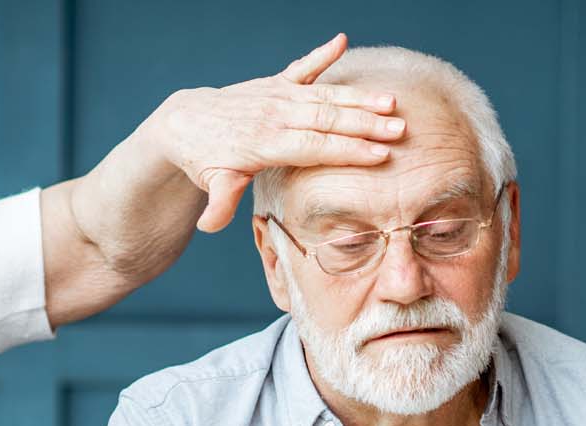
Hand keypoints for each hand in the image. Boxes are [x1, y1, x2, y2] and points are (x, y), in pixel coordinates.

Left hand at [152, 33, 405, 230]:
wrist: (186, 121)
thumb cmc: (205, 158)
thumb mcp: (211, 182)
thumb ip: (218, 202)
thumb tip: (208, 225)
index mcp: (264, 142)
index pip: (314, 147)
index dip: (348, 151)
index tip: (379, 156)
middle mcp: (274, 114)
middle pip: (327, 120)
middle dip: (366, 125)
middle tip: (399, 129)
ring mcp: (276, 95)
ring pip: (324, 95)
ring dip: (358, 98)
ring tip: (391, 101)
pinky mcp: (275, 83)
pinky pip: (301, 67)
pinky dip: (321, 54)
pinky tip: (341, 41)